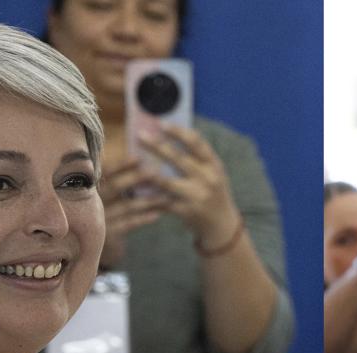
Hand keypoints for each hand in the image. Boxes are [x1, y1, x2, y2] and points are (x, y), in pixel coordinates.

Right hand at [97, 157, 170, 265]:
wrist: (87, 245)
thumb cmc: (103, 210)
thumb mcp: (104, 193)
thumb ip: (115, 177)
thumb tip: (139, 158)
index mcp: (88, 186)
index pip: (104, 172)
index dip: (121, 165)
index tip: (139, 158)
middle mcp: (90, 201)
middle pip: (115, 187)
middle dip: (136, 179)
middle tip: (156, 173)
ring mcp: (98, 218)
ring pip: (126, 206)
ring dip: (146, 200)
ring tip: (165, 195)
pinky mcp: (107, 235)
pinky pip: (128, 224)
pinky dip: (143, 219)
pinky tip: (157, 214)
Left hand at [140, 124, 237, 246]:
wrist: (222, 225)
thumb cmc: (214, 193)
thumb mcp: (213, 173)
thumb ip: (197, 158)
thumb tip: (170, 135)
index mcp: (214, 165)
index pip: (197, 143)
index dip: (178, 132)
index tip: (161, 123)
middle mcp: (207, 179)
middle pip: (179, 159)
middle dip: (157, 146)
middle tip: (140, 135)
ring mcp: (196, 196)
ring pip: (168, 182)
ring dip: (149, 172)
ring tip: (134, 163)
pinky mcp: (186, 211)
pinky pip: (164, 201)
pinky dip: (150, 196)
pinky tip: (136, 189)